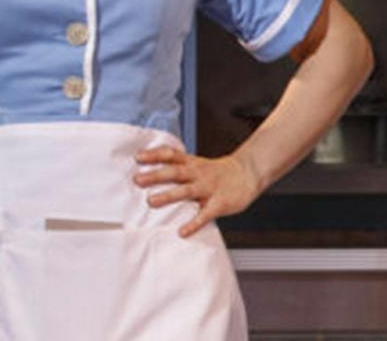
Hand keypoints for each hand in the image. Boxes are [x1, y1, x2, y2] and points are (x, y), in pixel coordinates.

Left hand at [134, 145, 261, 236]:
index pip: (172, 155)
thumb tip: (150, 173)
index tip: (138, 158)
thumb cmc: (218, 172)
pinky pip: (205, 214)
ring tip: (151, 201)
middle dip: (156, 175)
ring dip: (169, 195)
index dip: (155, 155)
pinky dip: (194, 223)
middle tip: (138, 180)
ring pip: (187, 190)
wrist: (249, 173)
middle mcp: (199, 174)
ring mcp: (209, 188)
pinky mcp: (220, 203)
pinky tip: (182, 231)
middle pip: (176, 172)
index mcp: (193, 164)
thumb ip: (179, 167)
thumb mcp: (199, 164)